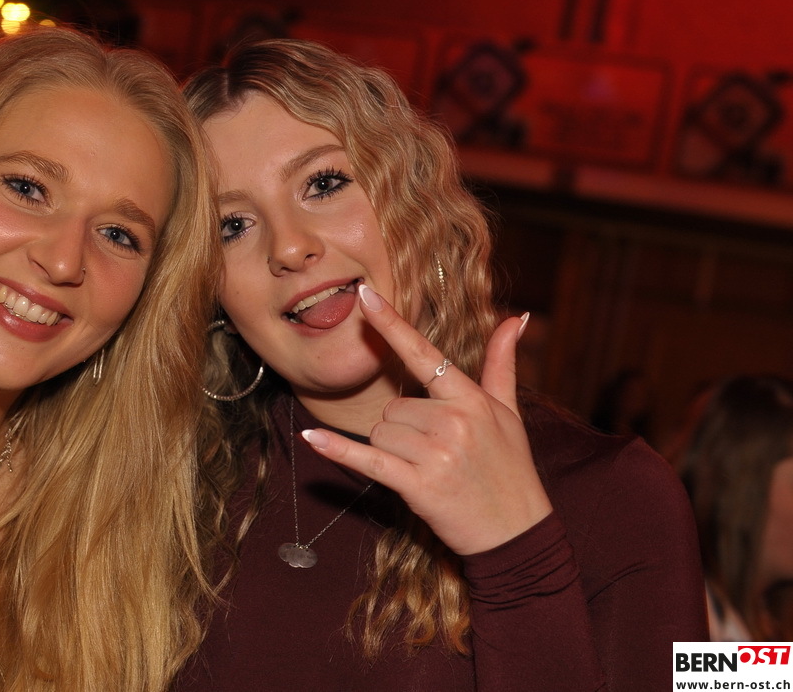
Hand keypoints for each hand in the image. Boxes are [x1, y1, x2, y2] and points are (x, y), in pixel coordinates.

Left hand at [300, 284, 551, 555]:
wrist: (518, 534)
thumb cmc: (510, 469)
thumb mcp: (509, 412)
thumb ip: (502, 363)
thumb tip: (516, 316)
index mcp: (470, 398)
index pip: (423, 353)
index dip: (391, 324)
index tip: (364, 294)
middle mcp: (452, 421)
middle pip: (392, 406)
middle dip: (404, 428)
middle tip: (437, 452)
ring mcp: (435, 453)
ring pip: (380, 432)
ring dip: (393, 451)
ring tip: (429, 468)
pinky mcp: (417, 484)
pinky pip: (367, 459)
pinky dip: (338, 451)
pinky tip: (310, 439)